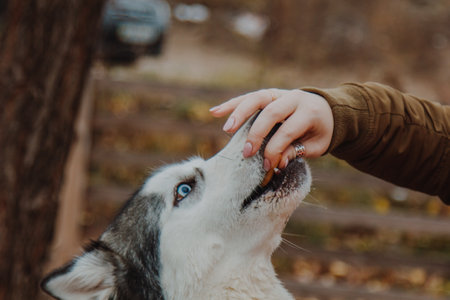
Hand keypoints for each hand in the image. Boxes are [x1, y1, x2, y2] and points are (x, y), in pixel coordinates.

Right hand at [210, 88, 333, 169]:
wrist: (328, 111)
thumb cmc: (319, 132)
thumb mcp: (315, 146)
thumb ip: (296, 151)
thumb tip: (277, 162)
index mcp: (309, 111)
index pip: (288, 131)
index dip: (275, 149)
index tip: (266, 165)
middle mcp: (294, 98)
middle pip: (271, 112)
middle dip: (256, 133)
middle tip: (246, 152)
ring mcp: (280, 93)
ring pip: (257, 99)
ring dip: (239, 113)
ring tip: (227, 129)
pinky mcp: (269, 94)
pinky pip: (248, 98)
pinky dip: (232, 105)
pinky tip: (215, 112)